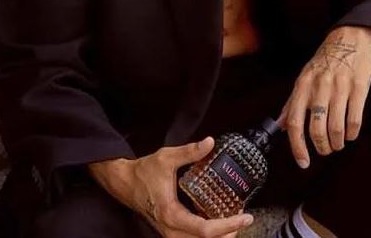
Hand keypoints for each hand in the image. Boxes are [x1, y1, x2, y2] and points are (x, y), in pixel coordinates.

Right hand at [88, 137, 253, 237]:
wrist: (125, 183)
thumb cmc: (144, 172)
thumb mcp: (167, 157)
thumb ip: (189, 151)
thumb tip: (210, 142)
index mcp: (172, 214)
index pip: (205, 230)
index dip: (228, 225)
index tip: (245, 217)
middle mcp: (171, 230)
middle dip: (228, 234)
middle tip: (242, 218)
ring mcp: (170, 233)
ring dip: (218, 237)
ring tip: (233, 222)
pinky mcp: (170, 231)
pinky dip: (207, 235)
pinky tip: (217, 222)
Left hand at [277, 25, 370, 167]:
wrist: (349, 39)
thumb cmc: (324, 62)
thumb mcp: (304, 78)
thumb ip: (292, 102)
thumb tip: (279, 125)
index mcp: (302, 85)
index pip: (294, 121)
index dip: (297, 146)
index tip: (303, 162)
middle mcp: (319, 86)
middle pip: (316, 128)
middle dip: (321, 146)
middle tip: (325, 150)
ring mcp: (339, 87)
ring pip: (336, 127)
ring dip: (337, 142)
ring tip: (338, 143)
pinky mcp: (359, 87)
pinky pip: (355, 119)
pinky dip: (352, 133)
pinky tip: (350, 134)